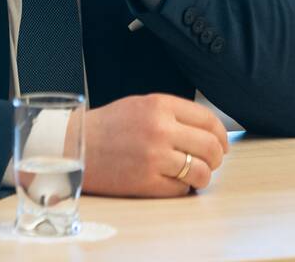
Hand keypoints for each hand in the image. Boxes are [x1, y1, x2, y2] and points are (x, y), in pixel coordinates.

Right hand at [66, 94, 229, 196]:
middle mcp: (159, 129)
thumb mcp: (140, 105)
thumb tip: (210, 133)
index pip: (209, 121)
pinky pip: (182, 189)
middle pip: (211, 148)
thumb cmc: (108, 127)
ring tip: (189, 174)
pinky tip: (167, 180)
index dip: (221, 136)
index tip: (220, 145)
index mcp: (159, 105)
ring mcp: (154, 157)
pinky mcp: (147, 182)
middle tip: (208, 162)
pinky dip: (180, 188)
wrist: (74, 145)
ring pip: (202, 173)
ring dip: (201, 176)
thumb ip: (173, 114)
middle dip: (215, 159)